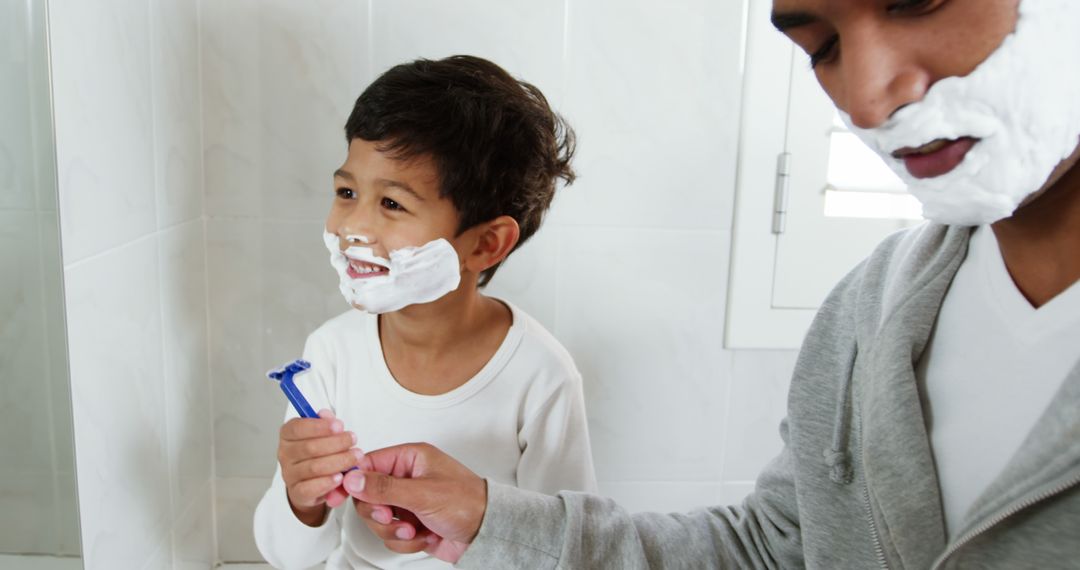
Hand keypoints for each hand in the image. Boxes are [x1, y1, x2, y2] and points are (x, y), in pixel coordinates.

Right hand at [278, 409, 363, 525]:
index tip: (340, 425)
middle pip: (309, 447)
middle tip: (353, 440)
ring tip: (355, 457)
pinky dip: (327, 482)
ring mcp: (289, 474)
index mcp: (288, 435)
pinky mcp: (297, 492)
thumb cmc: (318, 452)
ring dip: (338, 461)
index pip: (298, 428)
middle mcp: (285, 454)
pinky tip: (341, 477)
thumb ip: (326, 423)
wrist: (311, 483)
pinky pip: (310, 488)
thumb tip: (325, 414)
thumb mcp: (323, 434)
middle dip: (335, 443)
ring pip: (313, 467)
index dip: (319, 426)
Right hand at [343, 443, 486, 563]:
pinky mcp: (411, 525)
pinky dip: (405, 542)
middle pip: (367, 496)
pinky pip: (390, 536)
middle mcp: (406, 479)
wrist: (487, 533)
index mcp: (410, 459)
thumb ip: (384, 487)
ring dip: (394, 530)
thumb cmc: (467, 503)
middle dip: (378, 513)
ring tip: (415, 530)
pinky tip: (425, 536)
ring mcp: (407, 503)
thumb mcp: (423, 493)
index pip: (368, 464)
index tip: (339, 494)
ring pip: (377, 519)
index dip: (353, 480)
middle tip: (392, 517)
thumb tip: (353, 479)